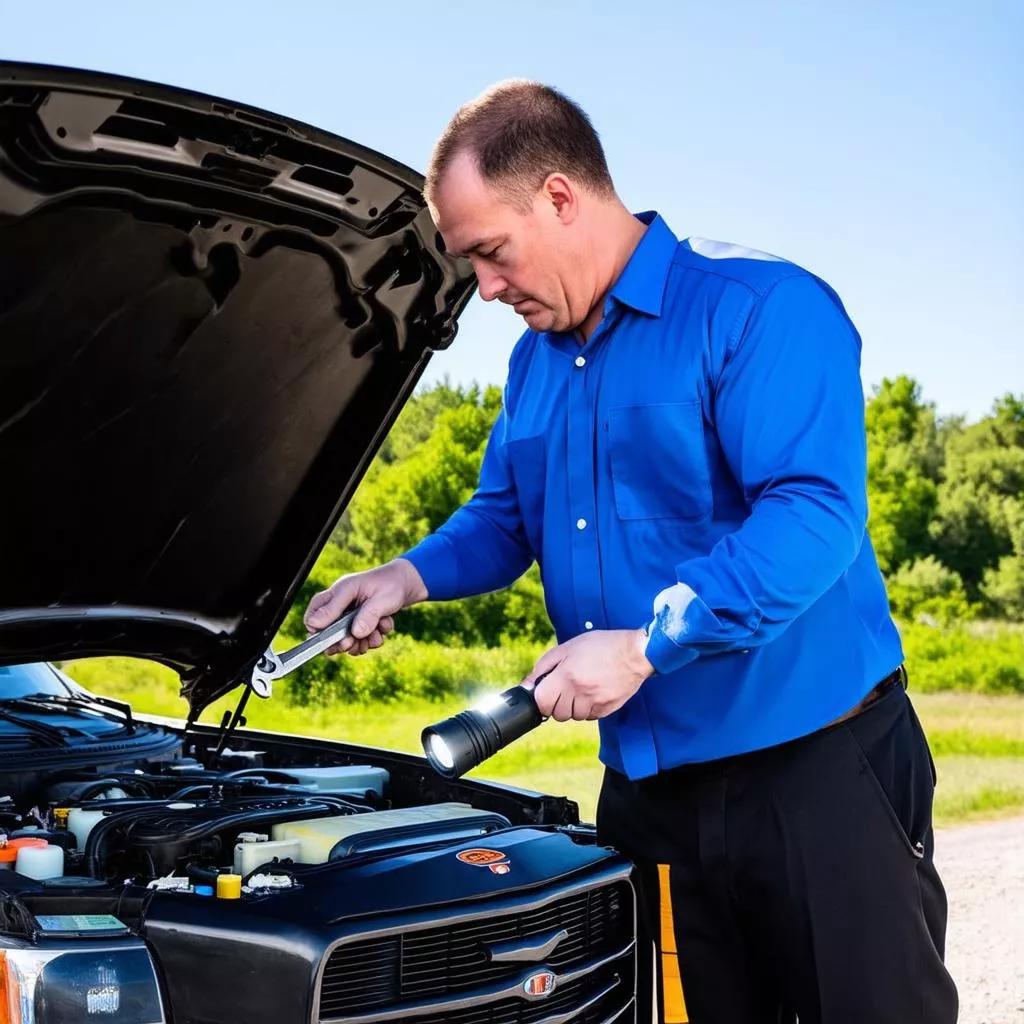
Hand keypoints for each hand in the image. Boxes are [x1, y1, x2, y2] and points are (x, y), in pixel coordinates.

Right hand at [303, 559, 427, 655]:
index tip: (334, 637)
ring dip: (362, 642)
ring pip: (345, 641)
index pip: (314, 613)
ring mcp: (349, 618)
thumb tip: (355, 633)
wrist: (405, 585)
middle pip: (327, 634)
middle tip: (353, 642)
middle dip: (343, 642)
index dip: (318, 630)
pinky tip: (383, 628)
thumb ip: (368, 614)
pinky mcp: (359, 626)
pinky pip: (360, 642)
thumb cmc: (391, 585)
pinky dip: (372, 640)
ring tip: (378, 632)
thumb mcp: (381, 598)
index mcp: (339, 592)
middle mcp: (341, 606)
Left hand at [521, 629, 654, 721]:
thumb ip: (544, 666)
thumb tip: (528, 684)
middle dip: (557, 703)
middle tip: (565, 688)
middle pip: (557, 714)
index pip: (542, 702)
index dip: (541, 698)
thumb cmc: (601, 646)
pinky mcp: (607, 709)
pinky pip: (589, 717)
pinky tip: (593, 692)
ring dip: (573, 706)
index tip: (546, 692)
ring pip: (573, 717)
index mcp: (567, 674)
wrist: (635, 653)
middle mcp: (579, 691)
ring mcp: (594, 702)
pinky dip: (587, 709)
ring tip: (582, 688)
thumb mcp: (568, 647)